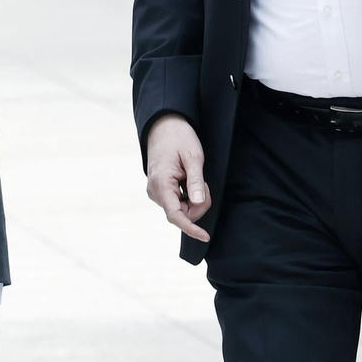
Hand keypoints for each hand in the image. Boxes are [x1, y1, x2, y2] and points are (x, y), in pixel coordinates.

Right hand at [145, 114, 210, 242]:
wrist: (164, 126)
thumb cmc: (179, 138)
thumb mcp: (193, 157)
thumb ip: (195, 181)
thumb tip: (198, 203)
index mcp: (161, 184)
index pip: (176, 215)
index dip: (191, 228)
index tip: (206, 236)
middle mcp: (155, 192)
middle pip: (182, 214)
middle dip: (199, 204)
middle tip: (204, 183)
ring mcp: (156, 192)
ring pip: (181, 210)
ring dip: (194, 199)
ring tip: (195, 177)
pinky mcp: (160, 190)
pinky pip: (177, 203)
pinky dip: (189, 196)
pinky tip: (188, 180)